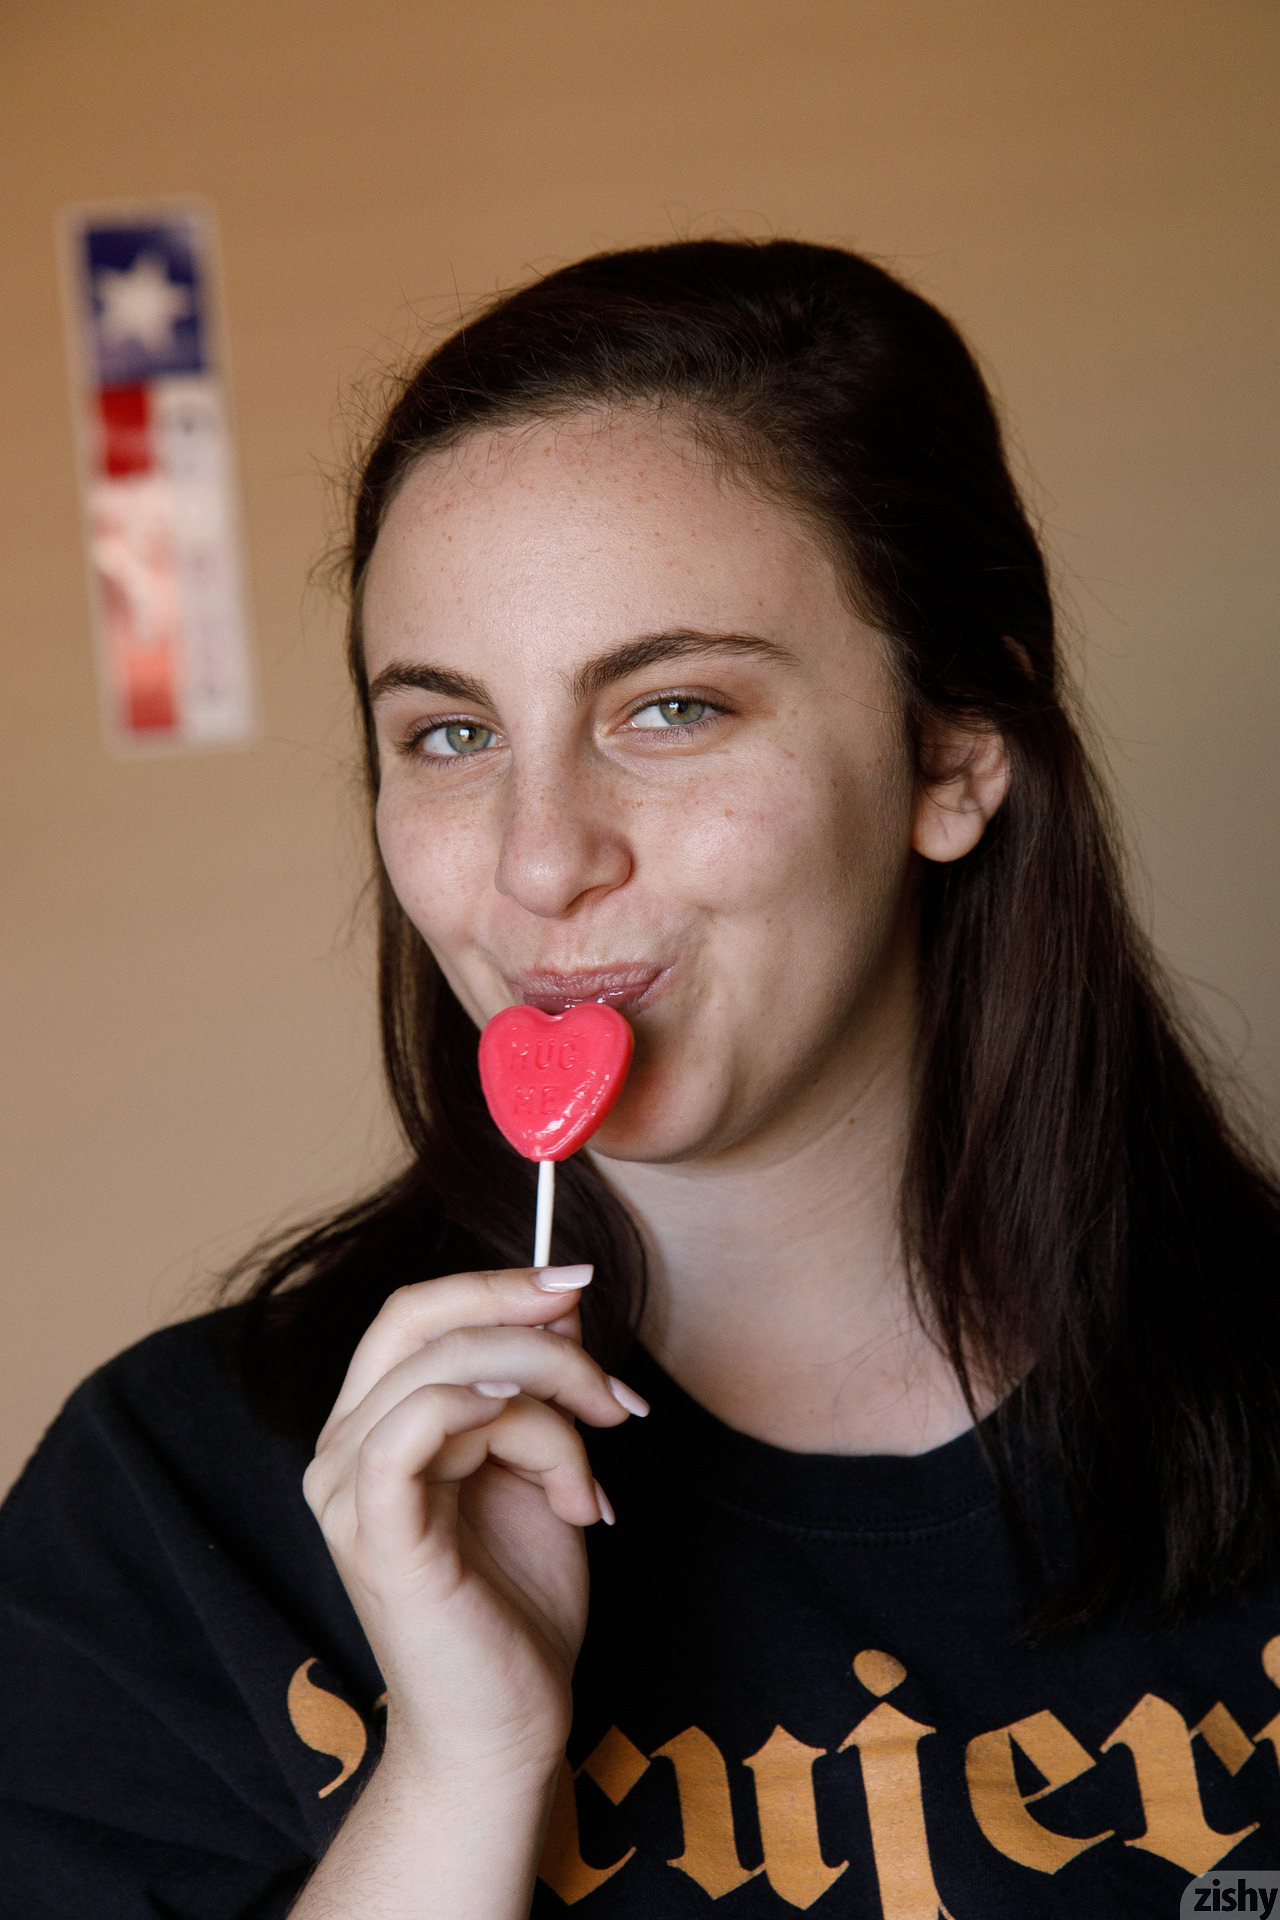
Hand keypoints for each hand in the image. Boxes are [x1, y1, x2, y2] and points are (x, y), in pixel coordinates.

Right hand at [302, 1265, 646, 1789]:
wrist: (508, 1727)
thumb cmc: (518, 1606)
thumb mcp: (541, 1466)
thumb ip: (537, 1386)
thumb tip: (558, 1298)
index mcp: (372, 1427)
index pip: (415, 1314)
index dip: (495, 1281)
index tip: (580, 1283)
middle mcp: (341, 1448)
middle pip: (421, 1321)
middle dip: (528, 1323)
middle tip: (610, 1383)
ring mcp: (347, 1490)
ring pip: (448, 1372)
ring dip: (549, 1404)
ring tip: (591, 1479)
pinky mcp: (375, 1531)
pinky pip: (415, 1426)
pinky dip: (493, 1417)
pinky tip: (552, 1464)